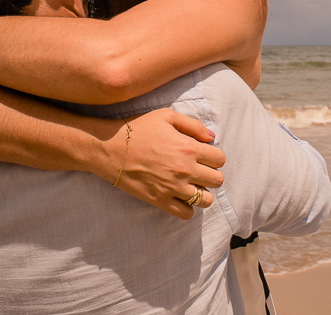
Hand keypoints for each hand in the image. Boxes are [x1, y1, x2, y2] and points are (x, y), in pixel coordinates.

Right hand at [106, 108, 224, 219]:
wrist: (110, 147)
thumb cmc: (138, 128)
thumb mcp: (166, 116)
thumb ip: (193, 125)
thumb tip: (211, 137)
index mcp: (188, 147)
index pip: (220, 159)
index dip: (214, 156)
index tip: (203, 156)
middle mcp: (184, 169)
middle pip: (217, 180)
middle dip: (211, 174)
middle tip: (198, 170)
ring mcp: (173, 187)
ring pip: (205, 200)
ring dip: (202, 192)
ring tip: (191, 185)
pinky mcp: (160, 200)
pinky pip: (185, 214)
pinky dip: (187, 208)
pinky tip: (179, 197)